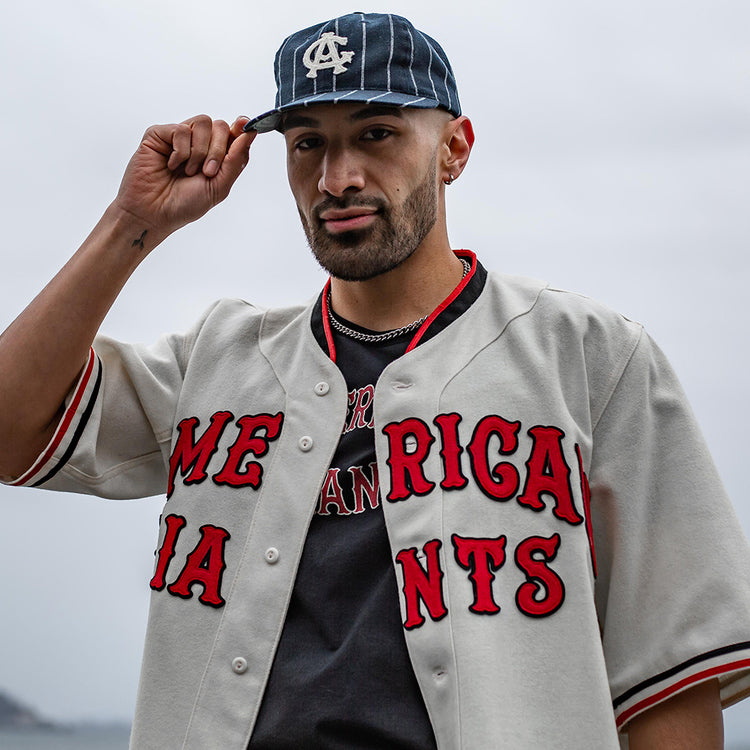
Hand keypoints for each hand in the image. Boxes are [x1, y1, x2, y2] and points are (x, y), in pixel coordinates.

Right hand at [112, 115, 255, 239]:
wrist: (154, 214)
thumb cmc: (184, 204)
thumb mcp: (219, 186)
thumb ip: (236, 159)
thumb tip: (250, 132)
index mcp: (214, 155)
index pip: (233, 133)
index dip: (241, 129)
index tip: (246, 127)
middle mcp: (198, 143)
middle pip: (220, 126)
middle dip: (218, 150)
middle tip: (207, 172)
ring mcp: (178, 137)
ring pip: (203, 122)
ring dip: (200, 151)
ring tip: (187, 171)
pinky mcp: (159, 134)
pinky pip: (181, 129)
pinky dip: (180, 152)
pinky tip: (171, 165)